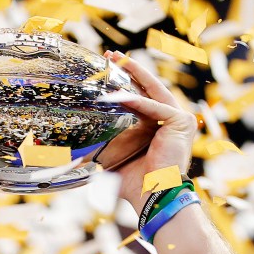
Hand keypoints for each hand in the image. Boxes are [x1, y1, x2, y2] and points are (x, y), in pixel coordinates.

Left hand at [105, 54, 197, 211]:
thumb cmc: (135, 185)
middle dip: (129, 70)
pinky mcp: (181, 122)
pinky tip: (118, 94)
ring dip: (134, 74)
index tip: (108, 69)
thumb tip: (72, 153)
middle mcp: (172, 121)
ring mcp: (179, 120)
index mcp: (159, 128)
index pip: (141, 98)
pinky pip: (154, 107)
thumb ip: (100, 150)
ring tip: (116, 61)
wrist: (153, 198)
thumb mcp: (113, 161)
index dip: (125, 83)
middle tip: (111, 56)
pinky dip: (136, 100)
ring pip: (152, 90)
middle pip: (148, 88)